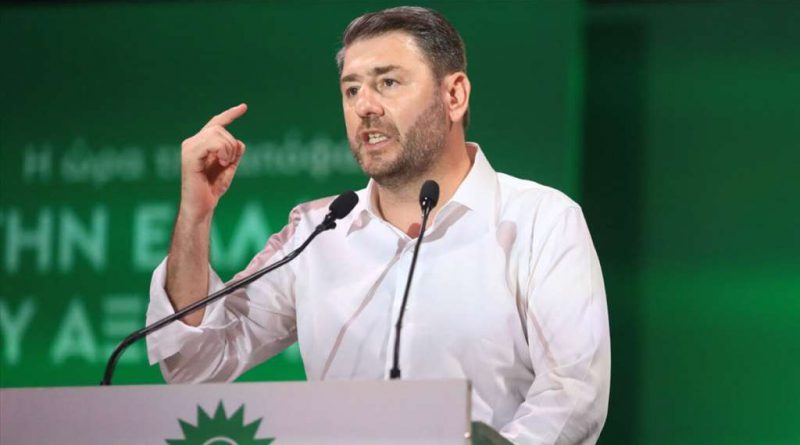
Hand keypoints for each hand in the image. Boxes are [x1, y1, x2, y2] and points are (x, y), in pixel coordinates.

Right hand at [179, 103, 247, 219]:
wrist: (201, 207)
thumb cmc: (212, 190)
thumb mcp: (228, 170)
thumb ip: (234, 155)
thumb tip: (240, 142)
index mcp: (200, 144)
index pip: (217, 123)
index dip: (230, 114)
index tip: (244, 107)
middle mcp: (192, 142)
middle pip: (220, 129)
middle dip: (231, 144)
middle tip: (229, 162)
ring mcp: (189, 148)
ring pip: (217, 134)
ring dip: (228, 149)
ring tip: (224, 164)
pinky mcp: (190, 156)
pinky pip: (212, 143)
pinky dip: (222, 152)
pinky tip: (221, 163)